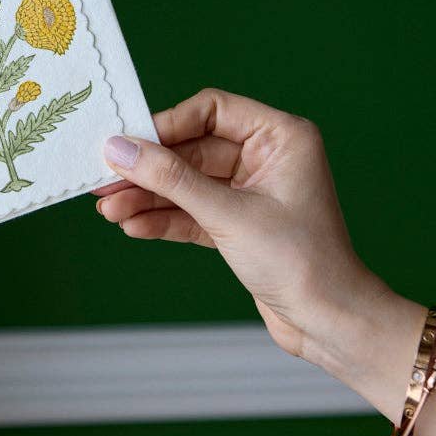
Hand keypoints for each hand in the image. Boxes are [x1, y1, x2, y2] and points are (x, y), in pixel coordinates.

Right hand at [96, 86, 388, 361]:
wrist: (330, 324)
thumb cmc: (302, 262)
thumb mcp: (229, 215)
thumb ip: (172, 180)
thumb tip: (120, 149)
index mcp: (281, 137)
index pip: (211, 110)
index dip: (166, 125)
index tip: (127, 143)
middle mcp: (267, 157)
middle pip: (191, 149)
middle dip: (148, 169)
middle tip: (105, 181)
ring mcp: (251, 191)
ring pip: (187, 183)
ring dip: (149, 197)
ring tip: (110, 210)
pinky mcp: (239, 224)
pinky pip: (192, 211)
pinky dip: (164, 218)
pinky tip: (133, 225)